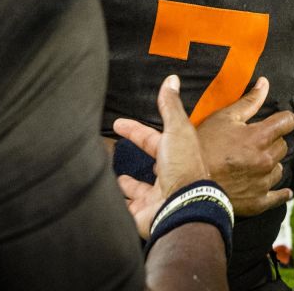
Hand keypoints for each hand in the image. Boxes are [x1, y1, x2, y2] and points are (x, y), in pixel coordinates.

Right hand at [113, 75, 208, 238]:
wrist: (181, 207)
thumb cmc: (183, 169)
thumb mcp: (177, 130)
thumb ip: (170, 106)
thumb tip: (172, 79)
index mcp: (176, 156)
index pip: (152, 139)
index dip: (135, 130)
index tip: (119, 123)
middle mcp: (168, 177)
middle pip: (149, 163)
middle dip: (135, 153)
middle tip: (114, 145)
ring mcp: (156, 198)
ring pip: (140, 189)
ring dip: (129, 184)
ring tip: (117, 179)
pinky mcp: (143, 215)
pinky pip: (128, 209)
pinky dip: (119, 204)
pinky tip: (110, 199)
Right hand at [195, 77, 293, 215]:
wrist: (189, 184)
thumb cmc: (203, 147)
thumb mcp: (222, 118)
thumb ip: (248, 101)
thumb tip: (264, 83)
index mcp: (260, 137)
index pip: (288, 122)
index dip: (283, 119)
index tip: (278, 120)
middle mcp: (266, 160)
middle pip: (283, 145)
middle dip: (272, 141)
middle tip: (254, 141)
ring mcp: (263, 182)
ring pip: (279, 168)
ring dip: (270, 163)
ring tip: (252, 162)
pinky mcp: (259, 201)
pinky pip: (278, 195)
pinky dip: (280, 192)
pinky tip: (282, 190)